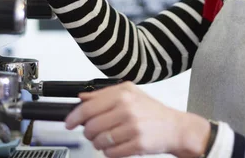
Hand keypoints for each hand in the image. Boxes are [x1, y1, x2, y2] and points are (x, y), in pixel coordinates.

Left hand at [65, 81, 209, 157]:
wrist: (175, 127)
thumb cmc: (152, 111)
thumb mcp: (130, 93)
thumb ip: (104, 93)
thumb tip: (82, 97)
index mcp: (122, 94)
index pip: (88, 107)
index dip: (74, 117)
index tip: (69, 122)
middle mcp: (127, 109)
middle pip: (91, 126)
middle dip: (88, 132)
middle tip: (93, 132)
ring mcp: (132, 128)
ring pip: (99, 141)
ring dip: (98, 143)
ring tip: (107, 139)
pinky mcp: (137, 144)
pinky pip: (111, 153)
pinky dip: (109, 152)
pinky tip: (116, 145)